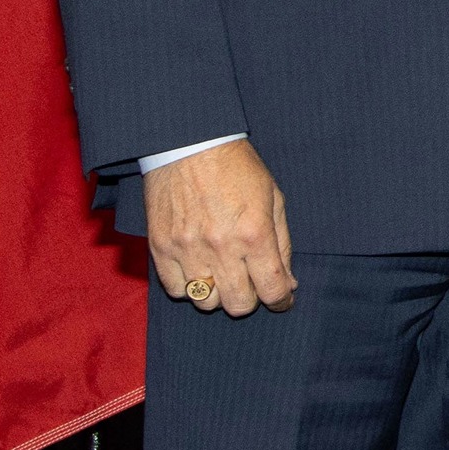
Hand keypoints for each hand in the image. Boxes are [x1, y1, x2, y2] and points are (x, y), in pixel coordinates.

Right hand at [145, 138, 295, 316]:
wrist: (190, 145)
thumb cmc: (238, 169)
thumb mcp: (273, 199)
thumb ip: (282, 245)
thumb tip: (287, 283)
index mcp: (254, 234)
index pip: (272, 289)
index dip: (281, 300)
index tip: (282, 300)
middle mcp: (220, 247)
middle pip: (238, 304)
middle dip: (251, 300)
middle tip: (252, 285)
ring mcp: (187, 250)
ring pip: (206, 302)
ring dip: (219, 294)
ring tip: (224, 275)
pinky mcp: (161, 248)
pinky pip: (176, 289)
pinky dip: (190, 287)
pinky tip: (200, 270)